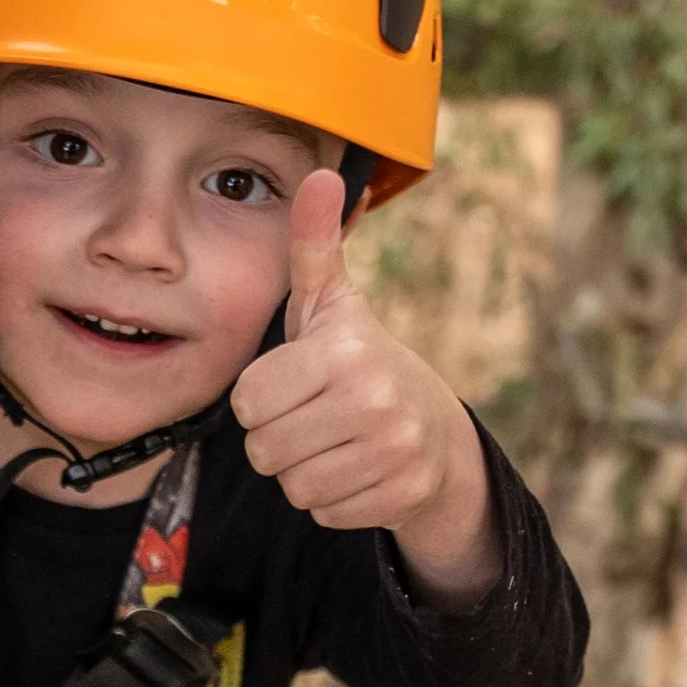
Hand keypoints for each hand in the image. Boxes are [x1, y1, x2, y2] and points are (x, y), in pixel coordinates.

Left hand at [231, 168, 499, 600]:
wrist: (437, 431)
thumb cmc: (361, 362)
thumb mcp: (334, 304)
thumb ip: (313, 245)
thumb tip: (319, 174)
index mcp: (345, 352)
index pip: (248, 401)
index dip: (260, 398)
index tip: (293, 384)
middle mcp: (374, 400)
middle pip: (265, 450)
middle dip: (278, 439)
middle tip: (313, 417)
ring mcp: (393, 451)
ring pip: (292, 486)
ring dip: (302, 470)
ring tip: (334, 442)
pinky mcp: (401, 495)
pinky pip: (323, 512)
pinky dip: (333, 499)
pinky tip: (357, 469)